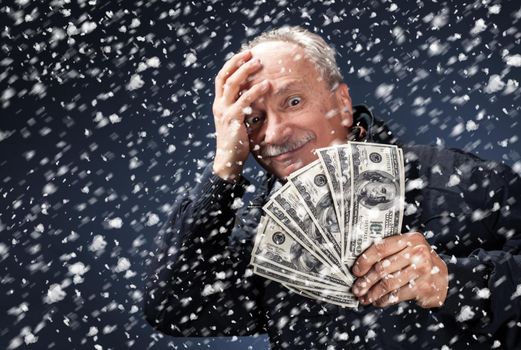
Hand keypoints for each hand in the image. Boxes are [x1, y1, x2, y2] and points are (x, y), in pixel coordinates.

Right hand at [212, 50, 269, 181]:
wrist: (228, 161)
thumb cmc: (236, 142)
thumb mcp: (237, 121)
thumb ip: (242, 108)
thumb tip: (257, 96)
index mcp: (219, 104)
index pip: (221, 78)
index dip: (231, 64)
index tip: (244, 55)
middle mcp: (219, 105)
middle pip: (225, 77)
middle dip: (238, 63)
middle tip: (252, 54)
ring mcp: (224, 112)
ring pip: (232, 85)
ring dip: (245, 71)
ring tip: (259, 63)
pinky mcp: (232, 120)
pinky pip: (243, 101)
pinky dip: (255, 91)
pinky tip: (266, 85)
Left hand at [351, 232, 447, 307]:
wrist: (443, 277)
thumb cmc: (418, 262)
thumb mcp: (408, 249)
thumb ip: (389, 251)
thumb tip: (359, 265)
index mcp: (410, 239)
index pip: (381, 248)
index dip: (365, 260)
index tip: (356, 271)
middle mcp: (418, 252)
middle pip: (382, 268)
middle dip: (366, 281)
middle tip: (357, 288)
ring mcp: (423, 270)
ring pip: (388, 283)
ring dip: (373, 293)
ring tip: (365, 298)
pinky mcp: (425, 287)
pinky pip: (397, 295)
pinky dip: (384, 300)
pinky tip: (378, 301)